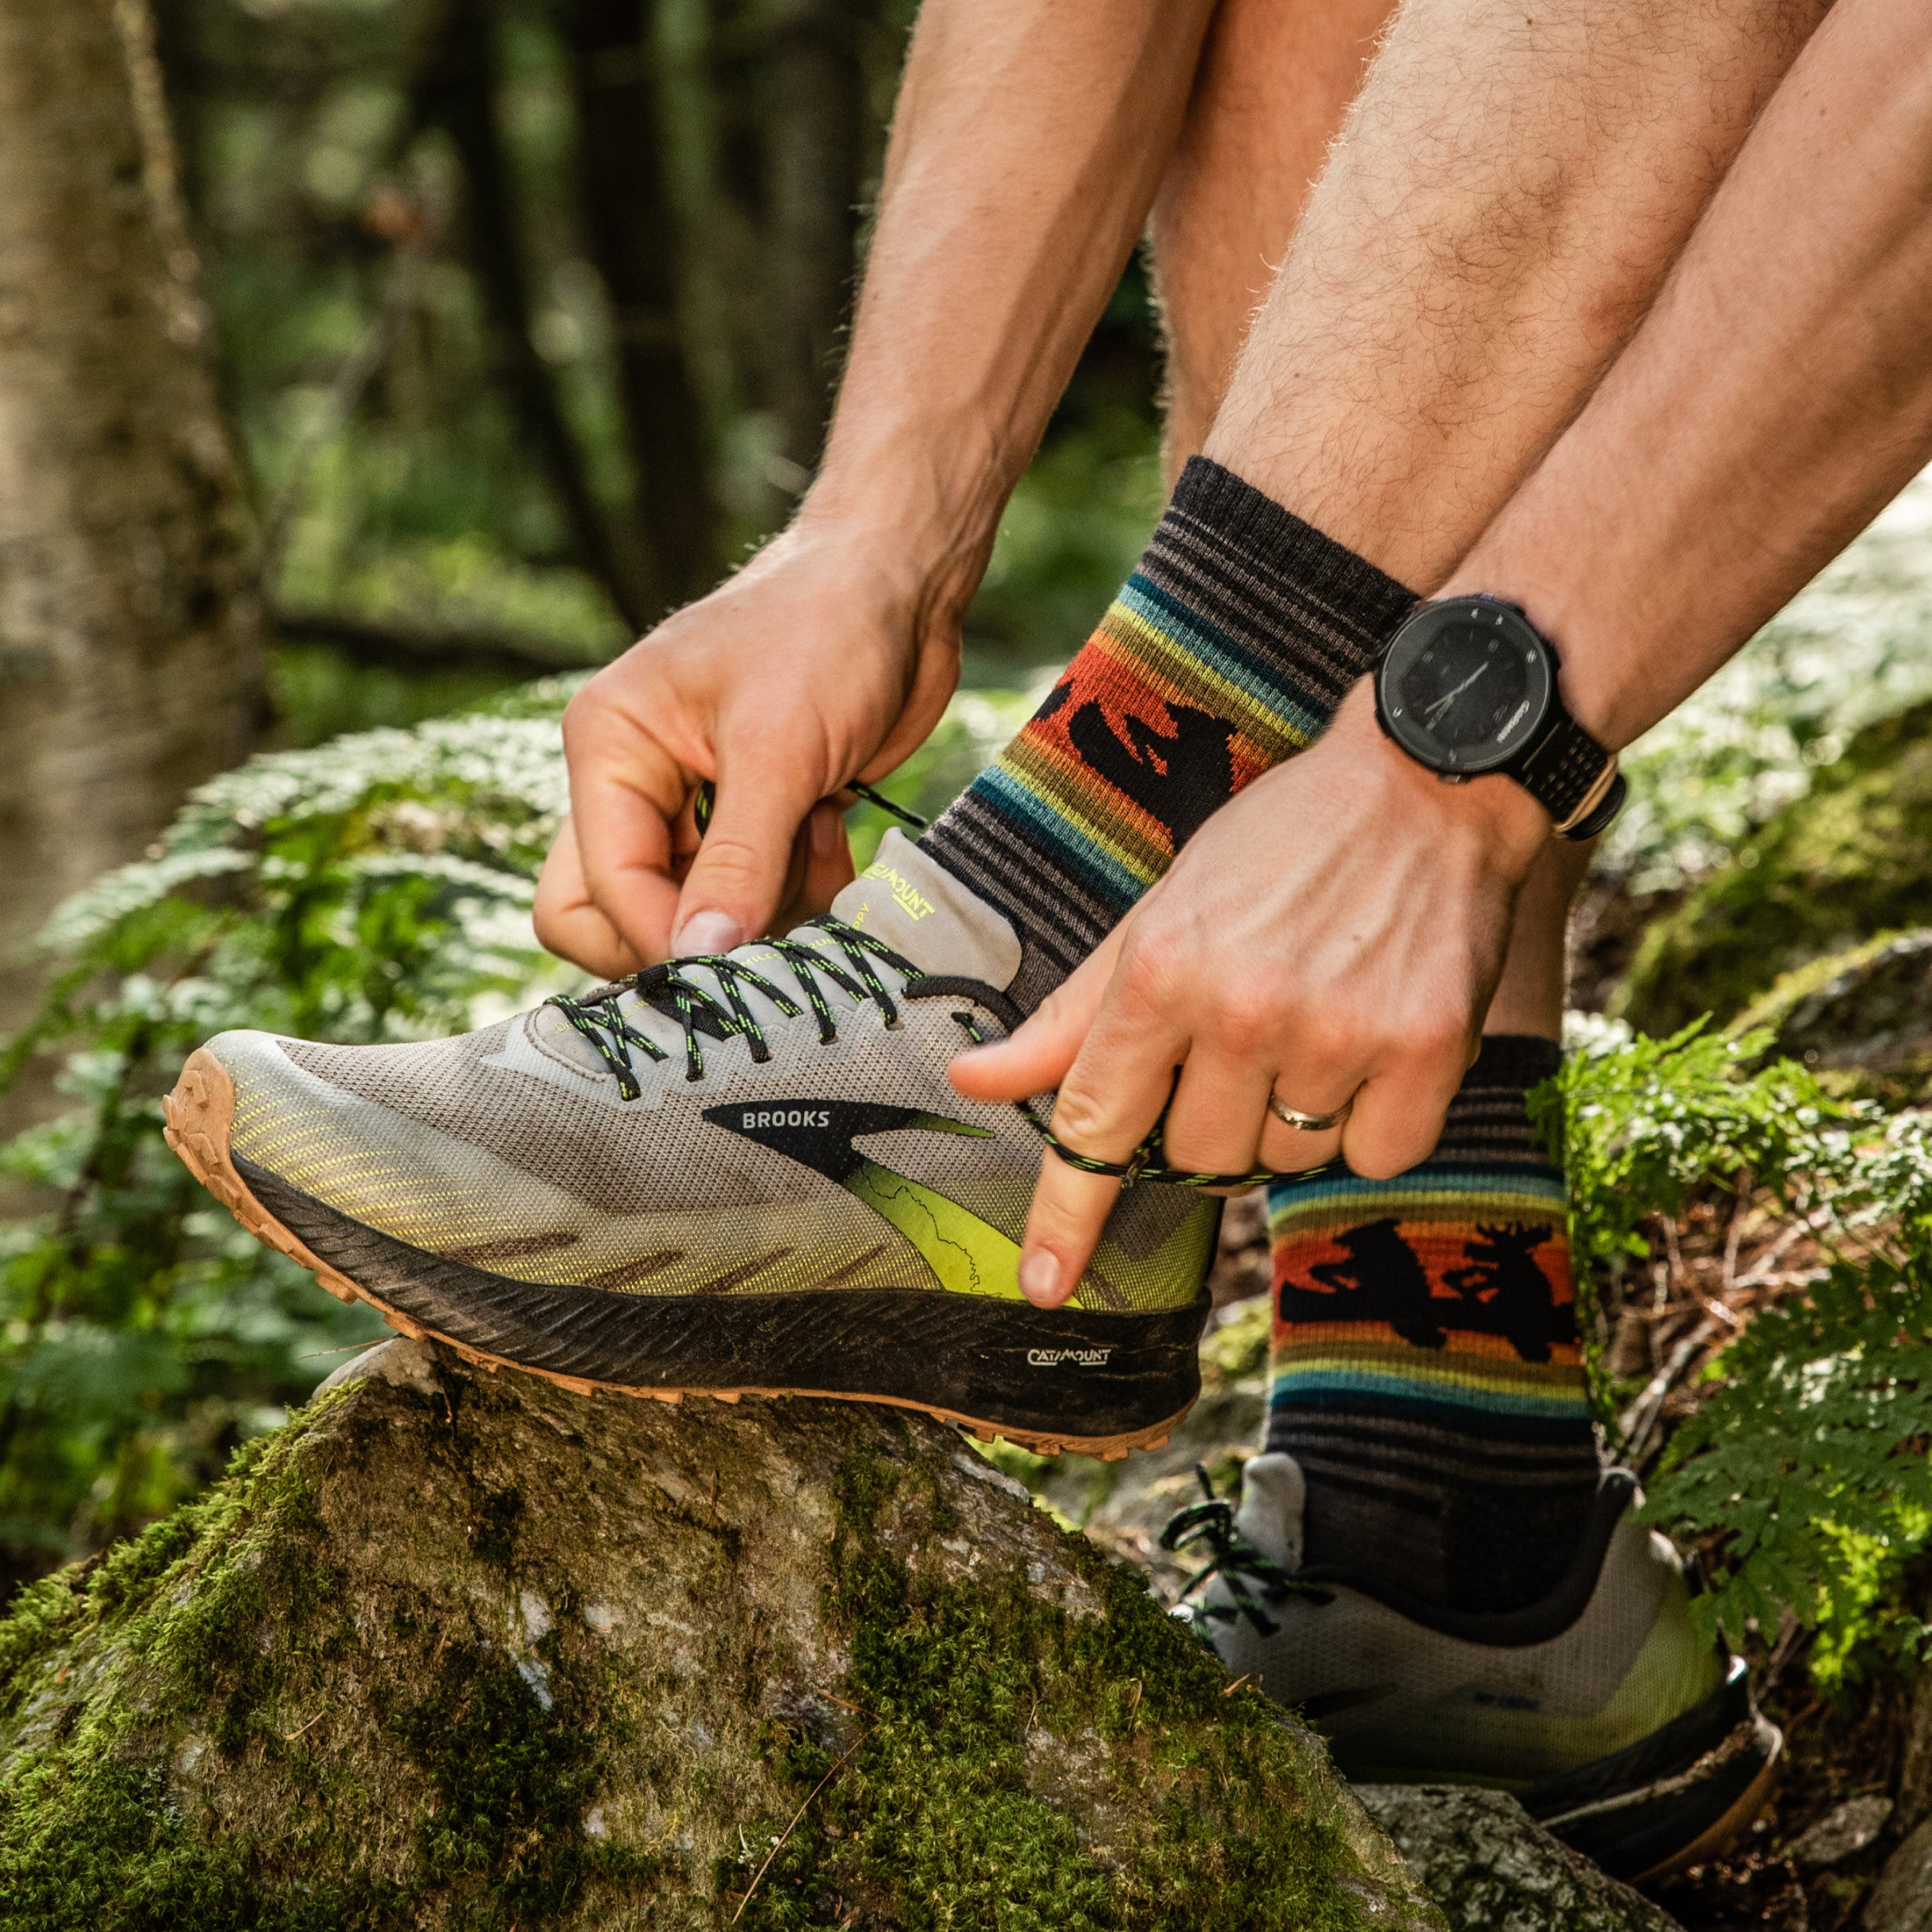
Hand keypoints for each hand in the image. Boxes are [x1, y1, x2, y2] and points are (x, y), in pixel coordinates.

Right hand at [535, 522, 966, 974]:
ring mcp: (693, 806)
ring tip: (818, 841)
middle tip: (767, 920)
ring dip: (768, 906)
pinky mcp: (753, 822)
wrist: (903, 587)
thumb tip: (699, 956)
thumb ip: (739, 861)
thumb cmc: (828, 632)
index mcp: (607, 747)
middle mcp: (634, 782)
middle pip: (618, 913)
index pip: (595, 887)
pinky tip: (833, 831)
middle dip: (695, 933)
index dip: (660, 936)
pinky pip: (756, 898)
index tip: (733, 961)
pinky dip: (801, 889)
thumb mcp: (779, 749)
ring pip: (699, 916)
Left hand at [948, 682, 1550, 1305]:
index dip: (1066, 1214)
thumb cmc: (1278, 847)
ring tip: (1315, 1025)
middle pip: (1195, 1158)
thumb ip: (1071, 1016)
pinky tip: (1373, 1048)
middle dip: (1208, 1119)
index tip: (1044, 1285)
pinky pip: (1374, 1158)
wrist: (1430, 781)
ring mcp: (1339, 1035)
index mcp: (1162, 972)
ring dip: (1290, 1120)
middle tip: (1243, 1040)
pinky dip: (1370, 1125)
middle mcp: (1244, 1011)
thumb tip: (973, 1082)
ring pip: (1284, 1164)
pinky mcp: (1428, 1052)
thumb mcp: (1157, 914)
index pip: (1096, 1124)